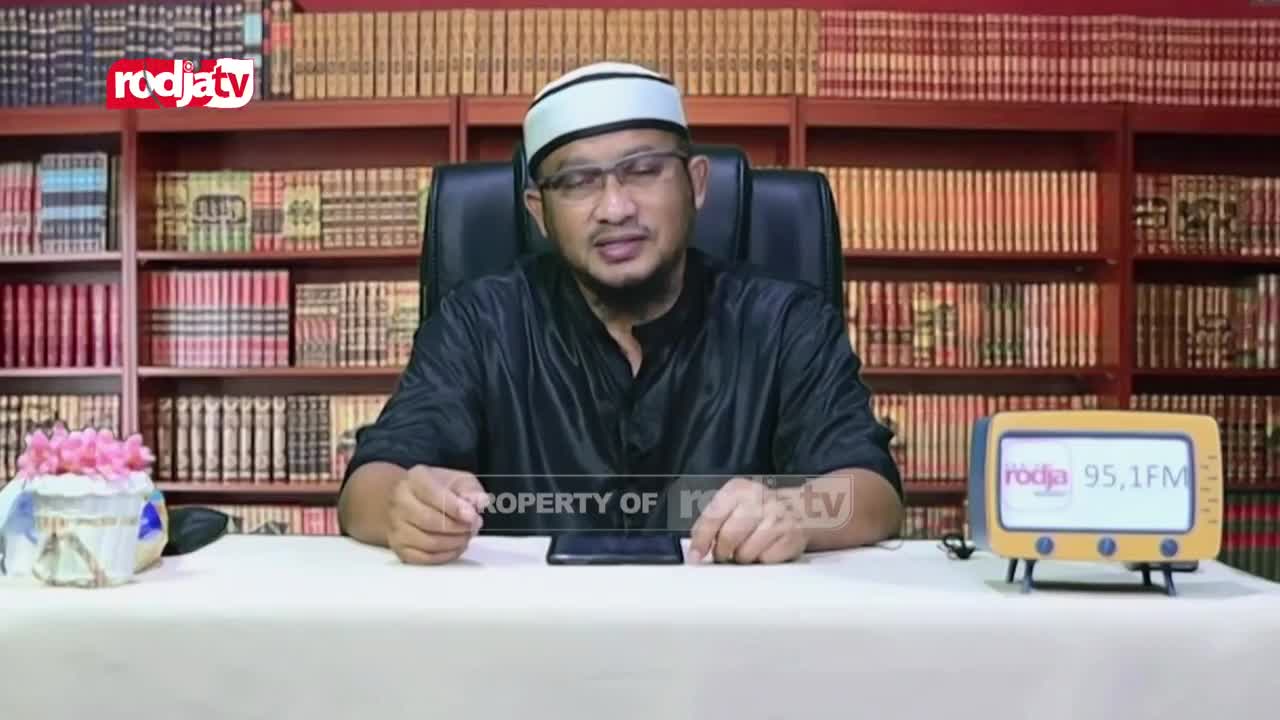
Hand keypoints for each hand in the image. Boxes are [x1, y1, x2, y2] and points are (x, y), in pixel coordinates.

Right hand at [387, 465, 489, 564]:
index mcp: (415, 479)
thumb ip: (471, 490)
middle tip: (474, 527)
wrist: (410, 500)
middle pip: (429, 521)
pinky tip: (456, 546)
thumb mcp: (458, 480)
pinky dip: (446, 555)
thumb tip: (480, 502)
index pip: (432, 494)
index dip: (455, 508)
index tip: (473, 516)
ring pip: (428, 542)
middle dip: (458, 527)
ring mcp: (397, 527)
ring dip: (455, 543)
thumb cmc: (438, 489)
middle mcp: (400, 502)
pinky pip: (424, 558)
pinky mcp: (400, 548)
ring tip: (466, 535)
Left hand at [687, 477, 809, 563]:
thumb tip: (695, 548)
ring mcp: (777, 517)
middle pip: (729, 538)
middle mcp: (758, 500)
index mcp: (738, 490)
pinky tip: (766, 548)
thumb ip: (712, 521)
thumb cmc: (759, 509)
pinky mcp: (792, 536)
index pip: (713, 517)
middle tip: (724, 553)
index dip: (701, 540)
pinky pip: (766, 560)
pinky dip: (762, 559)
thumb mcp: (733, 504)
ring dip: (743, 557)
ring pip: (746, 553)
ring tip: (749, 547)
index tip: (695, 556)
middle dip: (722, 552)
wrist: (800, 509)